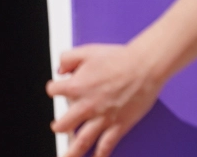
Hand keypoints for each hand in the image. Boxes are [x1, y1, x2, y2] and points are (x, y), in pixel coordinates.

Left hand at [48, 44, 165, 156]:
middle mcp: (86, 105)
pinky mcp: (119, 125)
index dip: (54, 88)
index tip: (58, 89)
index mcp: (76, 86)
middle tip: (58, 128)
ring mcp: (102, 118)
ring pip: (82, 140)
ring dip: (72, 151)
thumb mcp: (86, 51)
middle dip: (59, 127)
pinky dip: (101, 154)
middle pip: (63, 124)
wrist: (143, 68)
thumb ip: (67, 59)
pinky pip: (106, 145)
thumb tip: (60, 70)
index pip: (53, 91)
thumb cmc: (118, 58)